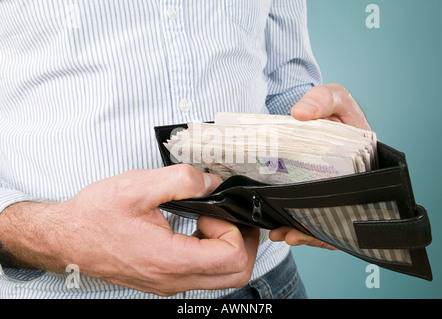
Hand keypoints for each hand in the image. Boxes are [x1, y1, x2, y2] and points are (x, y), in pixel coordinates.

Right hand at [0, 164, 258, 295]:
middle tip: (225, 216)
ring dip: (228, 248)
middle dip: (242, 242)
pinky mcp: (165, 280)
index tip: (213, 210)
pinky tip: (196, 230)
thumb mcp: (138, 186)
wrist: (66, 238)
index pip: (232, 258)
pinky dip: (212, 253)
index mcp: (169, 260)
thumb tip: (212, 182)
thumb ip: (181, 180)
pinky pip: (204, 274)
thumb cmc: (95, 216)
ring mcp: (170, 284)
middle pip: (236, 275)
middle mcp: (173, 280)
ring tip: (210, 221)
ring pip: (224, 278)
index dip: (234, 229)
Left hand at [269, 83, 369, 249]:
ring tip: (283, 234)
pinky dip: (294, 224)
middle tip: (295, 234)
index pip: (360, 193)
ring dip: (303, 231)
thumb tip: (301, 113)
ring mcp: (332, 190)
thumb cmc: (333, 110)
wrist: (316, 114)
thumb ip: (322, 99)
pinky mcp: (313, 194)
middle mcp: (351, 182)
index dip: (343, 210)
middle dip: (317, 229)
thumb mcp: (333, 97)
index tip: (320, 217)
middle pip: (339, 214)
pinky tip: (279, 229)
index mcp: (364, 161)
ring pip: (323, 220)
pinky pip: (308, 216)